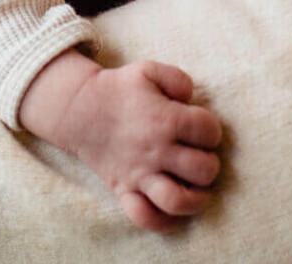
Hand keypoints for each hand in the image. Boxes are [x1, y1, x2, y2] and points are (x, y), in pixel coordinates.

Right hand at [19, 53, 223, 231]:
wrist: (79, 109)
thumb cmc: (119, 89)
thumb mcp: (149, 70)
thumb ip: (178, 79)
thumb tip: (192, 98)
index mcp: (166, 119)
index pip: (209, 131)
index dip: (212, 130)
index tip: (202, 130)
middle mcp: (156, 150)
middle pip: (203, 170)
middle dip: (209, 164)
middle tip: (199, 157)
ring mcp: (140, 174)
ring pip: (177, 201)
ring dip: (196, 200)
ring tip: (197, 191)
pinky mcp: (124, 190)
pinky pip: (144, 217)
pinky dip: (162, 221)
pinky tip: (171, 211)